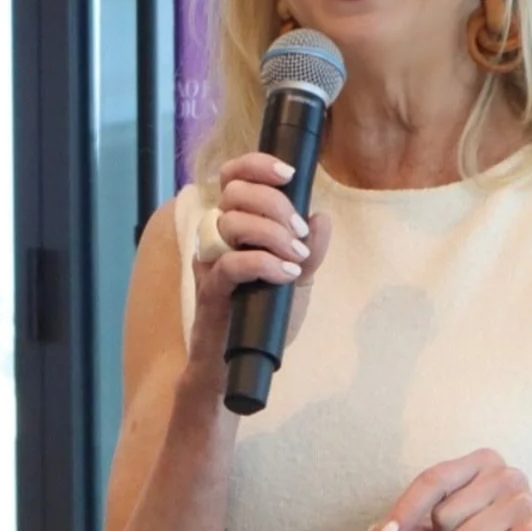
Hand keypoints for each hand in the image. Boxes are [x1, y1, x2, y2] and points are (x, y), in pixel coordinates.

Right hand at [186, 153, 332, 382]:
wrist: (236, 365)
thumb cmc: (262, 317)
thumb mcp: (297, 281)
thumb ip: (311, 250)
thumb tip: (321, 217)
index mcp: (236, 225)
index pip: (233, 176)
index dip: (256, 165)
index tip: (288, 174)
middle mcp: (217, 237)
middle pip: (235, 192)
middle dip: (276, 204)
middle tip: (299, 234)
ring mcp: (211, 262)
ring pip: (232, 222)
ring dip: (273, 234)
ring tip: (296, 259)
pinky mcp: (210, 289)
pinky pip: (233, 263)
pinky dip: (265, 263)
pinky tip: (286, 275)